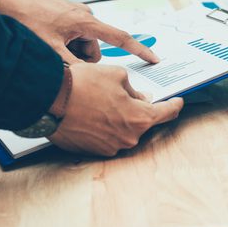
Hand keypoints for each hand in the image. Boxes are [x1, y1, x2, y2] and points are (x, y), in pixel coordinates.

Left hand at [0, 0, 158, 64]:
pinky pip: (73, 38)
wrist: (5, 1)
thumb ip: (74, 67)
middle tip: (59, 59)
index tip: (154, 59)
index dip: (139, 51)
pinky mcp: (66, 17)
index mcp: (86, 22)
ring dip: (70, 53)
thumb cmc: (26, 20)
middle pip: (95, 49)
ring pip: (83, 46)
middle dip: (81, 59)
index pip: (121, 38)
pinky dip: (64, 45)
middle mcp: (85, 16)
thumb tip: (87, 79)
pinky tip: (47, 43)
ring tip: (49, 49)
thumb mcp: (51, 51)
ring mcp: (75, 15)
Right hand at [48, 63, 183, 155]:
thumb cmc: (83, 85)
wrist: (50, 100)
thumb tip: (140, 98)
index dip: (174, 105)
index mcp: (140, 118)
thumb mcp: (117, 75)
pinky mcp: (94, 151)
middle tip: (130, 95)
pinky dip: (105, 126)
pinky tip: (93, 112)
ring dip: (120, 118)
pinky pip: (107, 137)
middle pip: (143, 122)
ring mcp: (111, 147)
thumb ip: (134, 89)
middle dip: (140, 109)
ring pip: (124, 130)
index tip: (178, 102)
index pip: (166, 113)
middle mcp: (129, 137)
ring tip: (103, 101)